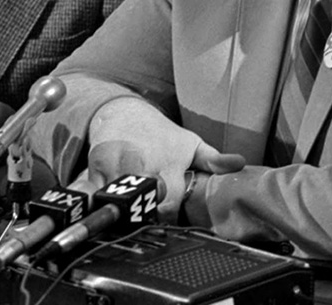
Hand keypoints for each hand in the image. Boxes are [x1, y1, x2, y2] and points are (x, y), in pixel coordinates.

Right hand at [85, 98, 244, 221]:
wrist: (126, 113)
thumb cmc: (161, 134)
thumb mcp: (191, 143)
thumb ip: (213, 159)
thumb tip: (240, 164)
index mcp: (168, 164)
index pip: (171, 203)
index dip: (170, 217)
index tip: (169, 220)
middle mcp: (141, 166)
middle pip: (143, 205)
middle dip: (145, 216)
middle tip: (147, 218)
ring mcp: (115, 168)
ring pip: (115, 203)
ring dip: (121, 214)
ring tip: (128, 215)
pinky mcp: (93, 168)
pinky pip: (91, 195)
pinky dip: (95, 204)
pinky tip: (103, 205)